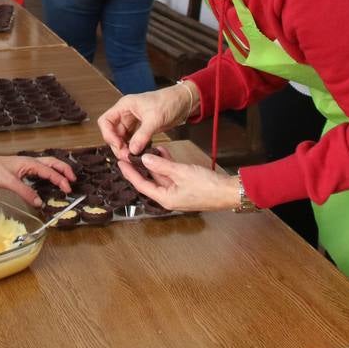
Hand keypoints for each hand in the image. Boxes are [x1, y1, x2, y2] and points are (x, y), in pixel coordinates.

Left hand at [0, 149, 74, 206]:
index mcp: (29, 162)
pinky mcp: (20, 170)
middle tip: (73, 180)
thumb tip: (39, 202)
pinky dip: (47, 175)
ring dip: (57, 171)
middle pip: (52, 163)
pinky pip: (38, 171)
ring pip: (46, 166)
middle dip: (64, 170)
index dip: (61, 179)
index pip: (50, 170)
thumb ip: (25, 192)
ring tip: (65, 179)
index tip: (68, 189)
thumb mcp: (9, 182)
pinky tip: (46, 182)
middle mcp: (30, 162)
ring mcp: (25, 165)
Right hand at [97, 84, 197, 159]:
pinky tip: (139, 153)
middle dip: (118, 145)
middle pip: (113, 132)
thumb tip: (132, 150)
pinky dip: (134, 147)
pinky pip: (132, 140)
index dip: (108, 135)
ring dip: (125, 148)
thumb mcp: (154, 119)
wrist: (183, 102)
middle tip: (127, 157)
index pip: (105, 121)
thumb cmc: (169, 102)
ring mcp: (133, 121)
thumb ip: (142, 135)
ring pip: (122, 137)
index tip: (118, 146)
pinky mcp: (141, 128)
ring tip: (133, 157)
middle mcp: (126, 113)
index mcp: (124, 106)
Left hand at [118, 152, 240, 212]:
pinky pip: (171, 175)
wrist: (228, 192)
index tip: (120, 162)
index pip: (141, 185)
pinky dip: (166, 164)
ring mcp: (177, 192)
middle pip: (150, 181)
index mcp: (165, 198)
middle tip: (130, 153)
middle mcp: (169, 197)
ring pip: (161, 176)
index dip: (130, 173)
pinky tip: (163, 152)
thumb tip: (144, 158)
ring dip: (155, 163)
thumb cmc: (206, 186)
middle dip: (141, 167)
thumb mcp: (181, 172)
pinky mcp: (185, 187)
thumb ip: (161, 165)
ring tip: (147, 148)